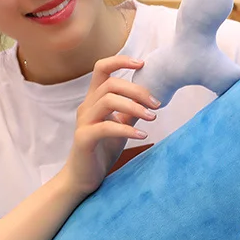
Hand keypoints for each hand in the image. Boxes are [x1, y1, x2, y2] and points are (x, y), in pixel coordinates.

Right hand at [61, 55, 160, 197]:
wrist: (82, 178)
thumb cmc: (101, 150)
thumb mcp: (120, 126)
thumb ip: (130, 112)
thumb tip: (151, 99)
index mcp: (94, 100)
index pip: (102, 69)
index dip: (120, 61)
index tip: (142, 63)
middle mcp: (86, 107)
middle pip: (111, 84)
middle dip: (137, 90)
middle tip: (157, 104)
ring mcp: (84, 122)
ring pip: (108, 101)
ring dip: (134, 107)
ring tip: (152, 117)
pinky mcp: (84, 139)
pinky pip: (106, 127)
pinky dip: (127, 130)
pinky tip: (142, 136)